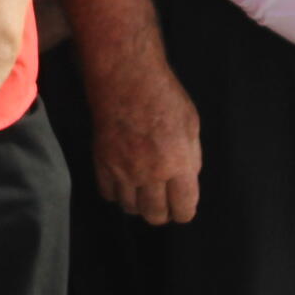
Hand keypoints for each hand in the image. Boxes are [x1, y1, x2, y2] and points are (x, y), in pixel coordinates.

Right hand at [87, 59, 201, 224]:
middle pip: (155, 215)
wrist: (126, 79)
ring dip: (139, 205)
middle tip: (163, 203)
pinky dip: (117, 193)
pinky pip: (109, 194)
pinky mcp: (103, 163)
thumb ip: (190, 157)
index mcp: (178, 164)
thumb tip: (187, 178)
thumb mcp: (192, 125)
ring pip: (130, 208)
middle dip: (162, 213)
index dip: (184, 211)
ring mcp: (124, 170)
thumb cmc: (164, 96)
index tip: (182, 206)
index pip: (183, 209)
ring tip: (143, 193)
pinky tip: (123, 182)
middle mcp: (151, 174)